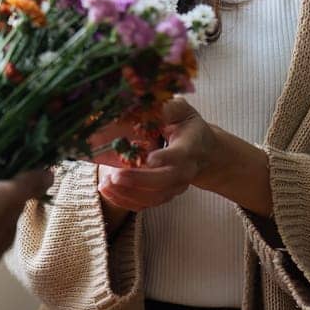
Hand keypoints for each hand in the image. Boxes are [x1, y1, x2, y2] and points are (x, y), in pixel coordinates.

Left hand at [96, 98, 217, 211]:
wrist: (203, 153)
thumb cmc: (187, 127)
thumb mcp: (181, 111)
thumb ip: (166, 108)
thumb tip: (140, 105)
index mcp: (189, 147)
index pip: (180, 155)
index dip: (166, 158)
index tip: (149, 158)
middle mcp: (184, 171)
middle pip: (165, 181)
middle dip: (139, 180)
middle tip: (115, 176)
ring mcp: (174, 187)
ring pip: (153, 197)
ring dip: (128, 193)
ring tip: (106, 183)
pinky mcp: (163, 195)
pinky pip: (145, 204)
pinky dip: (125, 200)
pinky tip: (107, 190)